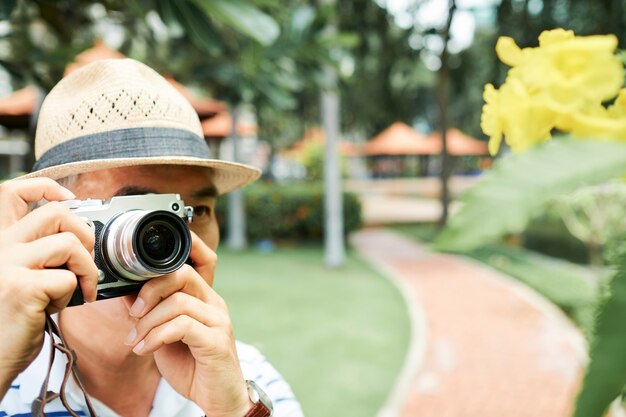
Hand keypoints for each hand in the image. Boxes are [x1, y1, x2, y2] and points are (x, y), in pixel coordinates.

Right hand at [0, 178, 97, 397]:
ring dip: (85, 269)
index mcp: (1, 241)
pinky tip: (53, 308)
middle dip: (84, 234)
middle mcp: (0, 247)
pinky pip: (67, 278)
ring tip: (75, 290)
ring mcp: (8, 265)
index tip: (70, 199)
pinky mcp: (21, 287)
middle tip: (85, 261)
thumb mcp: (24, 275)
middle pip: (56, 213)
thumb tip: (80, 231)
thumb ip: (41, 252)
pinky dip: (72, 295)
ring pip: (68, 244)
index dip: (46, 187)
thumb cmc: (13, 320)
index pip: (14, 191)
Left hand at [123, 232, 250, 416]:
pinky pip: (181, 326)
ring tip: (136, 340)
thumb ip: (153, 313)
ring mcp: (218, 321)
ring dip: (148, 322)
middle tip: (133, 313)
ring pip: (178, 302)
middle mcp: (214, 303)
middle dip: (150, 290)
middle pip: (183, 274)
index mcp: (204, 297)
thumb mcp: (164, 335)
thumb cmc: (192, 366)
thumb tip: (127, 292)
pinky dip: (156, 336)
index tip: (143, 268)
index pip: (195, 262)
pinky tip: (145, 350)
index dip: (175, 255)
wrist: (217, 398)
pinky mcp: (216, 340)